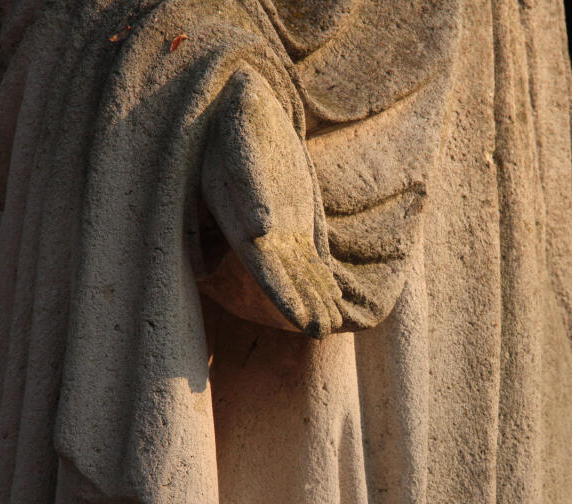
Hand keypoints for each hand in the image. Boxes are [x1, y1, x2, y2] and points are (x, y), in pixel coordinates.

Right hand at [202, 68, 341, 337]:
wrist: (247, 104)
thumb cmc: (238, 119)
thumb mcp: (242, 140)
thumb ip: (249, 182)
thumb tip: (263, 229)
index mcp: (240, 221)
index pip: (264, 269)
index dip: (282, 295)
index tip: (300, 317)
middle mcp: (258, 233)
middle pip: (283, 279)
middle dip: (301, 305)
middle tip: (322, 332)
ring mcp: (278, 229)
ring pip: (299, 272)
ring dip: (314, 298)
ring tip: (332, 325)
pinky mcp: (294, 221)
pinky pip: (309, 256)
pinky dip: (320, 277)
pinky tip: (333, 296)